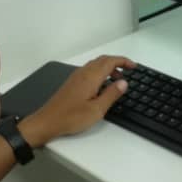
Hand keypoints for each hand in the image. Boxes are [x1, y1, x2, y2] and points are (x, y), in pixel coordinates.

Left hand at [19, 55, 136, 146]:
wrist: (47, 121)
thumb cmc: (71, 117)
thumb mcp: (96, 109)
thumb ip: (111, 94)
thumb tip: (123, 82)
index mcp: (90, 77)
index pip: (110, 61)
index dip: (124, 61)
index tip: (134, 66)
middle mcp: (82, 73)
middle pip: (102, 60)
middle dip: (117, 62)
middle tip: (128, 71)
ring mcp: (76, 77)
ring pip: (95, 65)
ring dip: (108, 68)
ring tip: (117, 79)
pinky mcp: (71, 83)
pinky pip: (89, 71)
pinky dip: (99, 73)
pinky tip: (102, 85)